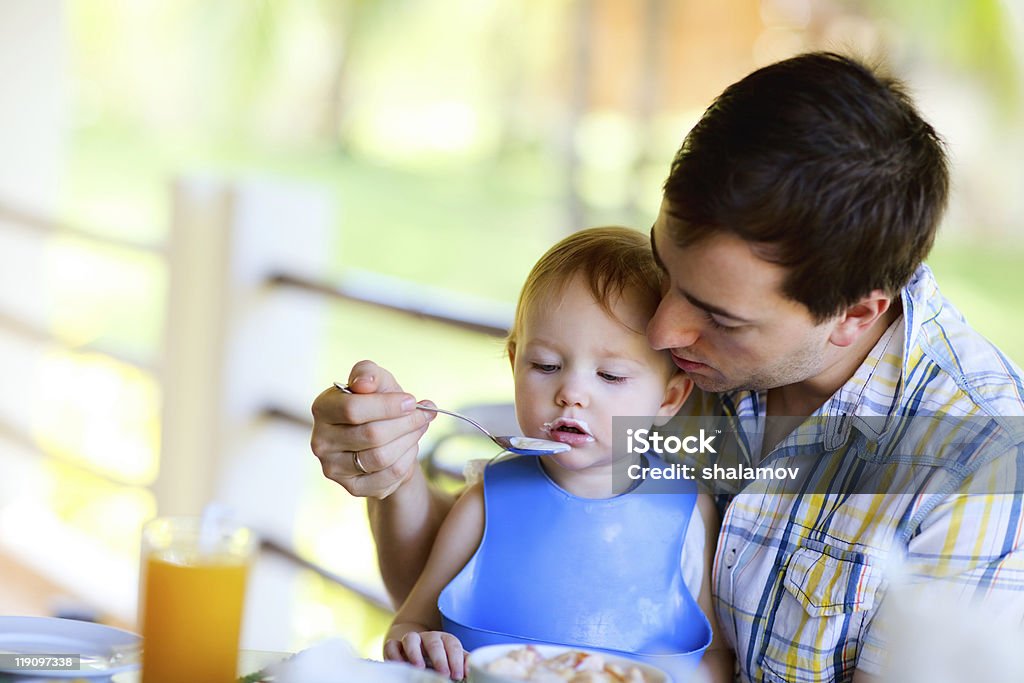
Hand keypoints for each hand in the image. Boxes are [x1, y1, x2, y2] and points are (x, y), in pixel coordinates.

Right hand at [310, 360, 435, 498]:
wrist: (383, 437)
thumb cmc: (377, 404)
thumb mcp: (377, 382)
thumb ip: (369, 373)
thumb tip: (364, 384)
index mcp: (322, 409)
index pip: (352, 409)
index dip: (387, 405)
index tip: (411, 401)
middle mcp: (321, 441)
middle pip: (372, 435)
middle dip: (406, 423)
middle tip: (425, 415)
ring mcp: (333, 468)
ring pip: (381, 457)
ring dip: (409, 441)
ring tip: (419, 428)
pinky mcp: (352, 488)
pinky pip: (389, 476)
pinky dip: (407, 460)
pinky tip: (410, 447)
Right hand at [384, 631, 467, 679]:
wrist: (414, 650)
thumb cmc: (438, 659)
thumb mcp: (451, 659)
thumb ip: (462, 663)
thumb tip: (474, 671)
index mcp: (444, 639)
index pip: (452, 644)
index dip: (456, 659)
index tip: (459, 675)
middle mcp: (427, 637)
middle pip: (433, 641)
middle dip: (440, 658)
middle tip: (445, 673)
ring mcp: (409, 641)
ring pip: (411, 638)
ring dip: (415, 652)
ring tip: (419, 667)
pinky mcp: (393, 646)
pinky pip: (391, 646)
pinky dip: (394, 654)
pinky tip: (400, 665)